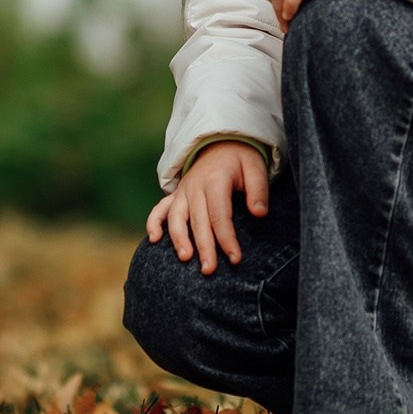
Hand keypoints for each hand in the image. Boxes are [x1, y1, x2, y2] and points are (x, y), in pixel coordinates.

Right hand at [145, 140, 269, 274]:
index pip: (220, 215)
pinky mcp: (176, 195)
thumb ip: (258, 190)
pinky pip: (160, 209)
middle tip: (209, 270)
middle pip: (198, 221)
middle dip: (204, 247)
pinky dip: (154, 223)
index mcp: (215, 180)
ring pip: (176, 217)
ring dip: (178, 239)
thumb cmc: (241, 160)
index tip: (235, 259)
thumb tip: (259, 213)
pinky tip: (153, 240)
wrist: (221, 142)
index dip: (227, 238)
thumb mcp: (255, 168)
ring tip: (185, 258)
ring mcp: (183, 191)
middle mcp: (195, 186)